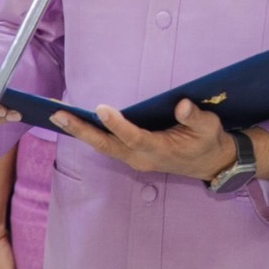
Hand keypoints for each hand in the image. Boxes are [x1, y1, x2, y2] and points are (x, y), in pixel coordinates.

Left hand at [52, 99, 235, 181]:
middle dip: (81, 130)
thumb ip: (195, 117)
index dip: (117, 124)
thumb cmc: (208, 141)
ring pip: (103, 146)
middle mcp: (141, 158)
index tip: (101, 108)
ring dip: (80, 132)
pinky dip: (90, 133)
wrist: (210, 162)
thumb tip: (181, 106)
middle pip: (106, 145)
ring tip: (58, 115)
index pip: (134, 137)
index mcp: (160, 151)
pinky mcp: (132, 155)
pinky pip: (107, 145)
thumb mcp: (209, 127)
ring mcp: (135, 159)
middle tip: (58, 115)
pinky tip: (77, 121)